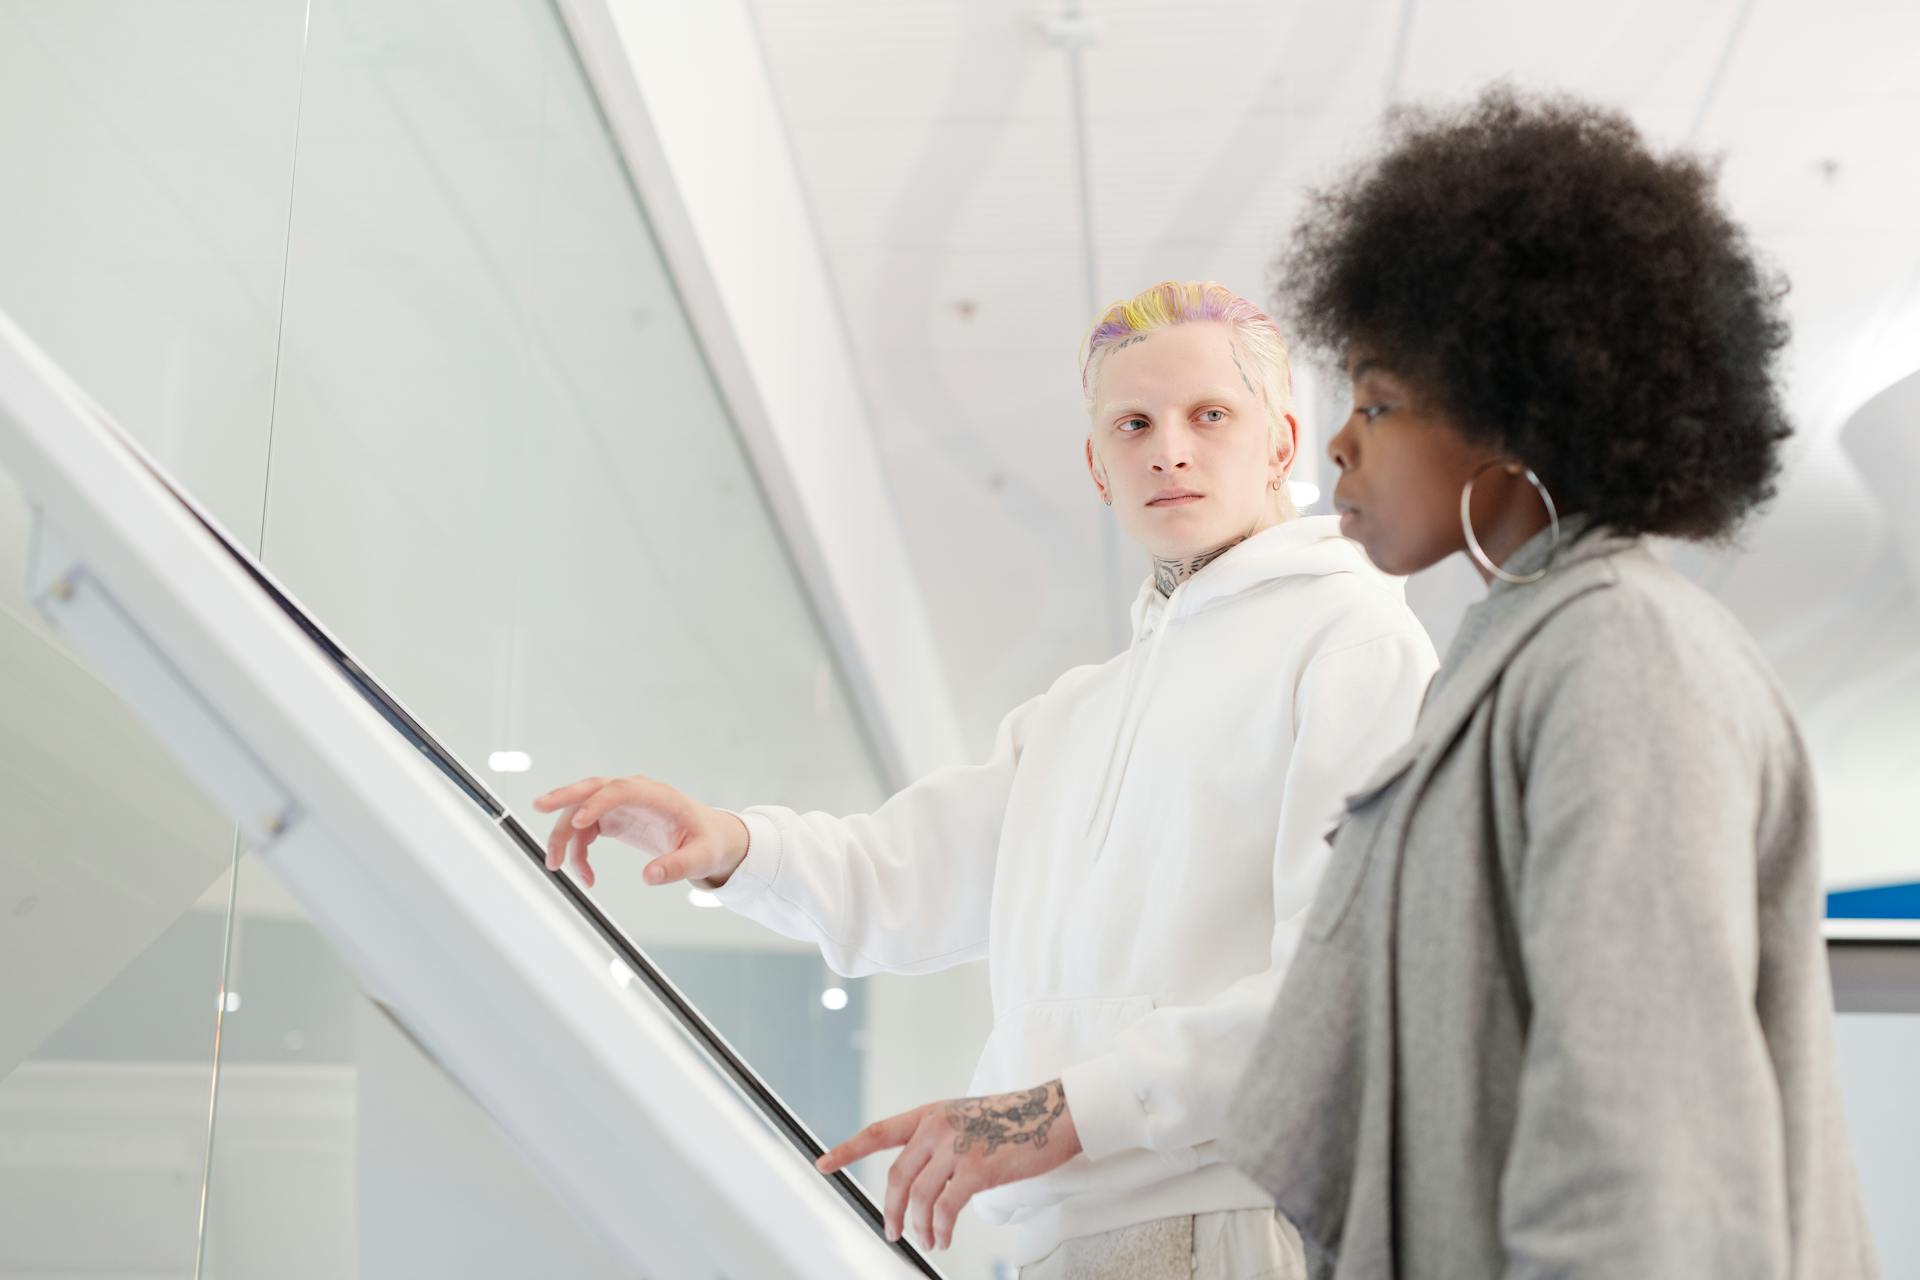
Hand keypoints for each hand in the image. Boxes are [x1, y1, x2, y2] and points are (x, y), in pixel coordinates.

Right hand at [531, 774, 748, 890]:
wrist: (709, 838)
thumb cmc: (708, 842)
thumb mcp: (702, 858)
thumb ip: (678, 867)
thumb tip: (650, 876)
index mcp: (658, 796)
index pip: (621, 790)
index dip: (597, 803)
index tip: (578, 824)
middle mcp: (634, 794)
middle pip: (593, 788)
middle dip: (565, 796)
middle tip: (539, 807)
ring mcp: (621, 805)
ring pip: (581, 811)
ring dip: (564, 836)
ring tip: (557, 867)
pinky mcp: (614, 818)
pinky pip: (585, 829)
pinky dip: (577, 850)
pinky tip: (583, 873)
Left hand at [815, 1080, 1080, 1251]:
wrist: (1054, 1115)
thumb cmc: (1016, 1122)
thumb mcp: (967, 1120)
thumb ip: (940, 1141)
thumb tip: (920, 1181)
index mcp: (932, 1112)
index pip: (879, 1132)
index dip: (847, 1149)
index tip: (823, 1164)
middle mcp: (938, 1126)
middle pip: (896, 1176)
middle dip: (889, 1210)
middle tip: (891, 1232)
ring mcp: (956, 1146)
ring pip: (918, 1197)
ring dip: (918, 1226)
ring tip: (928, 1241)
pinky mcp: (976, 1169)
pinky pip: (945, 1209)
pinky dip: (941, 1229)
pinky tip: (944, 1238)